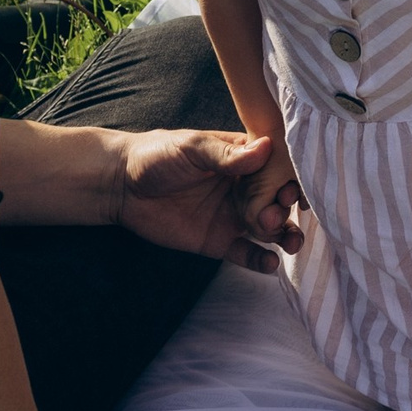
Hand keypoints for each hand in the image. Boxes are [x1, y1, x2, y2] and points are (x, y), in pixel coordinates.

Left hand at [108, 128, 305, 272]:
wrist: (120, 186)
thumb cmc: (156, 155)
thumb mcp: (191, 147)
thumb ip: (225, 154)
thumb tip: (265, 148)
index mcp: (242, 158)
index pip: (276, 167)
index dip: (288, 178)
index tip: (290, 190)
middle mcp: (244, 187)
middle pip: (277, 200)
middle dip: (285, 210)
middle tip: (274, 216)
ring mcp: (233, 215)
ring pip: (270, 228)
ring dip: (285, 235)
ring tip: (290, 244)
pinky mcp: (218, 241)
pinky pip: (247, 253)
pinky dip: (261, 259)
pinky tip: (270, 263)